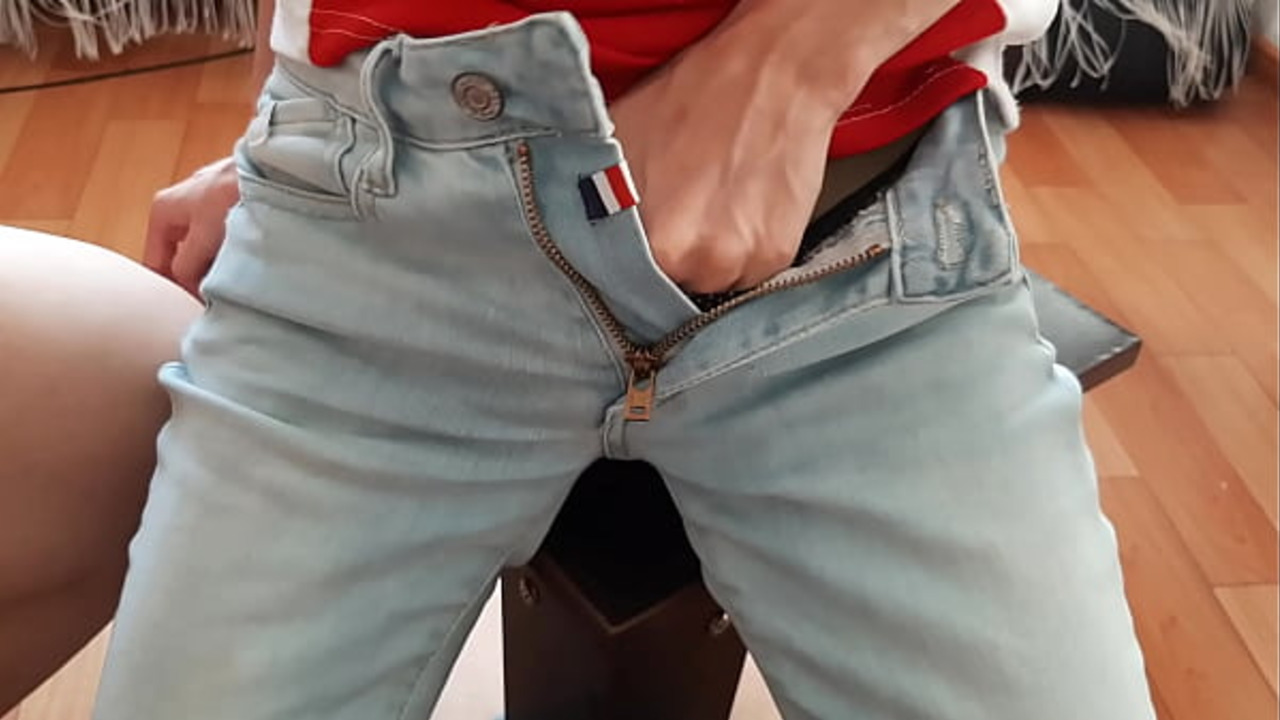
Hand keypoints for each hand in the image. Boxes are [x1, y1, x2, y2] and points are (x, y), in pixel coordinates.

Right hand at [144, 156, 239, 297]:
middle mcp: (182, 204)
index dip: (170, 288)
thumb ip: (187, 266)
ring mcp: (209, 202)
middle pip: (181, 255)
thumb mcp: (202, 238)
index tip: (186, 308)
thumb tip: (186, 287)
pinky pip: (227, 236)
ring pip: (206, 247)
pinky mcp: (233, 202)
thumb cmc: (232, 195)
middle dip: (196, 278)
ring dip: (217, 266)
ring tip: (231, 285)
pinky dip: (233, 252)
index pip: (155, 261)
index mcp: (164, 209)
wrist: (274, 169)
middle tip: (212, 300)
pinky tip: (247, 265)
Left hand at [608, 30, 853, 294]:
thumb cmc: (691, 99)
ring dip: (707, 258)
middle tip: (675, 216)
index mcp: (656, 247)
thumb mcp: (616, 144)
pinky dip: (742, 247)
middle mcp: (703, 264)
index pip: (627, 290)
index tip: (631, 251)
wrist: (773, 72)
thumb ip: (596, 203)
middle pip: (671, 287)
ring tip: (710, 206)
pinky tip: (738, 204)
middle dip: (668, 261)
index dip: (627, 269)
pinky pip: (748, 271)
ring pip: (711, 282)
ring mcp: (746, 262)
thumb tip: (576, 235)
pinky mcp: (779, 254)